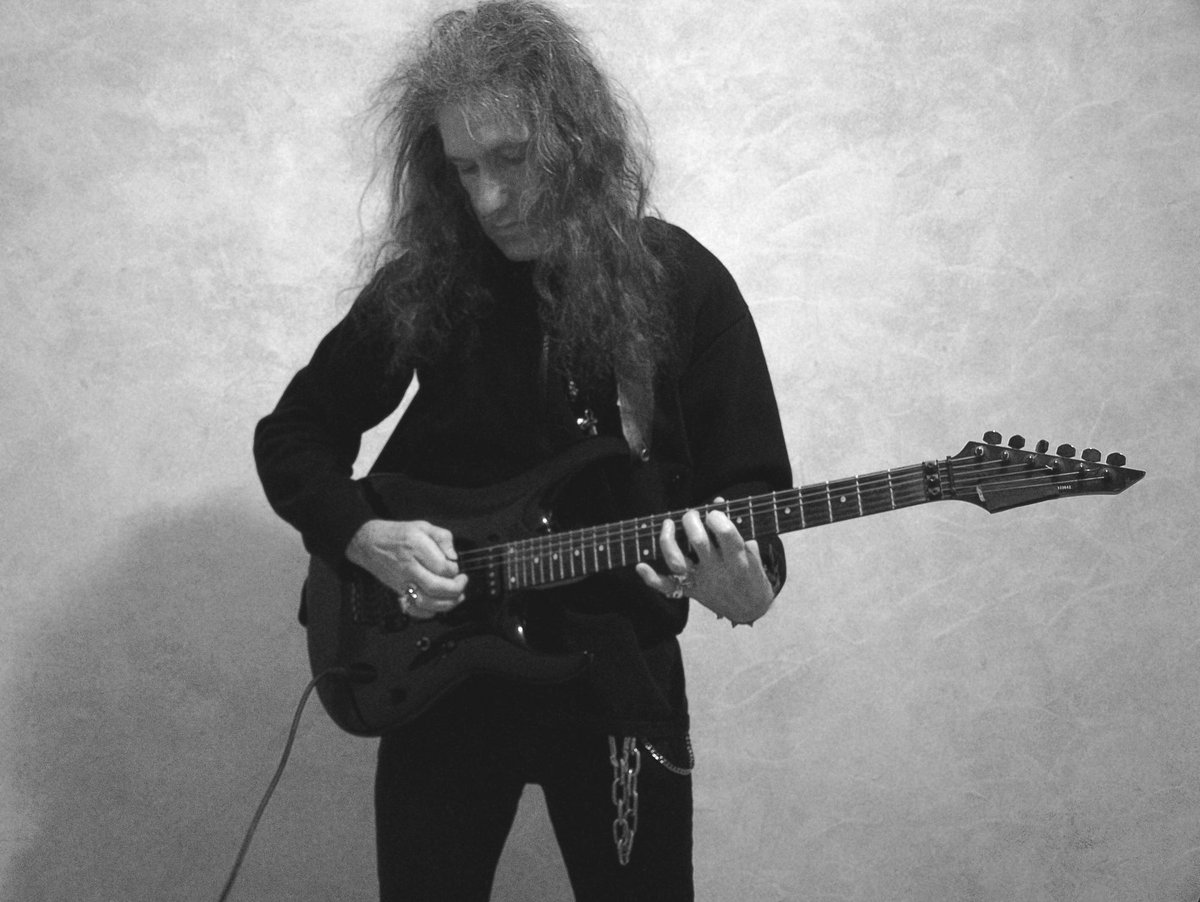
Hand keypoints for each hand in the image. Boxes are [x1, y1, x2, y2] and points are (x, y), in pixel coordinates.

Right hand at [345, 519, 467, 619]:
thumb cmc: (398, 535)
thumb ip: (443, 538)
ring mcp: (402, 582)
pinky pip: (413, 610)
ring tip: (457, 597)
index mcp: (416, 547)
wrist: (369, 543)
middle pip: (436, 587)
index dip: (455, 570)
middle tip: (462, 582)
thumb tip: (454, 556)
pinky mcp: (397, 592)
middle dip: (456, 588)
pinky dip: (428, 613)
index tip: (456, 566)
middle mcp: (409, 567)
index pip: (442, 567)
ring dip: (447, 603)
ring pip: (427, 602)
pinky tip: (438, 605)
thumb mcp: (424, 526)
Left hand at [634, 498, 775, 625]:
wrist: (750, 611)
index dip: (716, 517)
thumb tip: (718, 502)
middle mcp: (718, 571)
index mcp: (737, 559)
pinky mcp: (690, 591)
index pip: (726, 533)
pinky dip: (651, 578)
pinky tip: (641, 566)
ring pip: (678, 561)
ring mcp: (702, 582)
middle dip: (691, 521)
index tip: (713, 512)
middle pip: (699, 542)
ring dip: (668, 540)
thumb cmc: (752, 575)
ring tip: (669, 524)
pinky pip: (667, 587)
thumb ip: (734, 527)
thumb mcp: (750, 552)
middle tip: (692, 515)